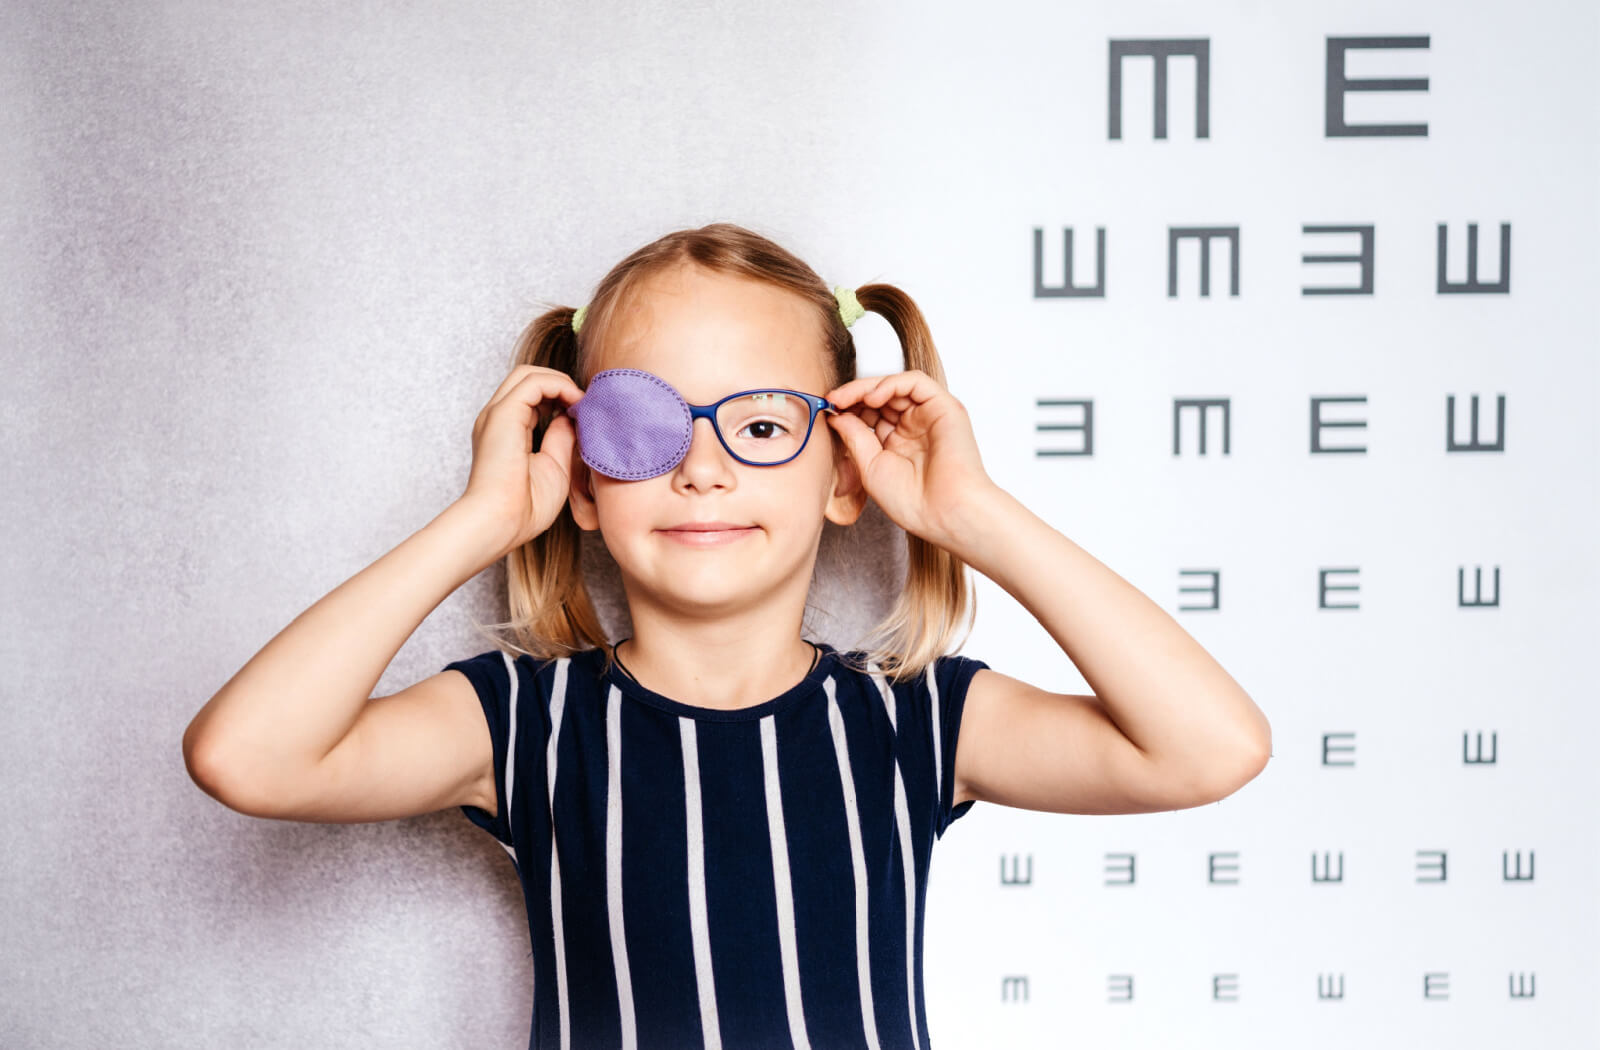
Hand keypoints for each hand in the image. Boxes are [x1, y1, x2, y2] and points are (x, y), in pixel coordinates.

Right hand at [457, 364, 584, 553]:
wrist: (500, 523)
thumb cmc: (525, 507)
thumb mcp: (554, 466)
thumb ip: (561, 438)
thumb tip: (571, 417)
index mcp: (505, 432)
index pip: (531, 397)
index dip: (559, 397)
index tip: (583, 413)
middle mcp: (497, 419)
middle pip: (527, 378)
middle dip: (559, 383)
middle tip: (583, 404)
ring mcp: (497, 414)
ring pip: (528, 373)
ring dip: (560, 381)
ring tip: (581, 402)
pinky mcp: (503, 414)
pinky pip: (534, 381)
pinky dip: (559, 385)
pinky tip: (576, 403)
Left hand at [825, 369, 995, 548]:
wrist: (944, 513)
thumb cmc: (913, 501)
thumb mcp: (870, 467)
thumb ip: (855, 437)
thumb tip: (837, 416)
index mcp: (898, 443)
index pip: (871, 414)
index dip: (848, 409)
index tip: (827, 410)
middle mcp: (915, 427)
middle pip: (881, 397)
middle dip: (854, 396)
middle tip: (832, 400)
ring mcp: (929, 415)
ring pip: (895, 386)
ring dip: (867, 388)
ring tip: (845, 399)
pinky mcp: (944, 407)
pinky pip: (915, 382)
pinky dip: (891, 384)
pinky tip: (871, 398)